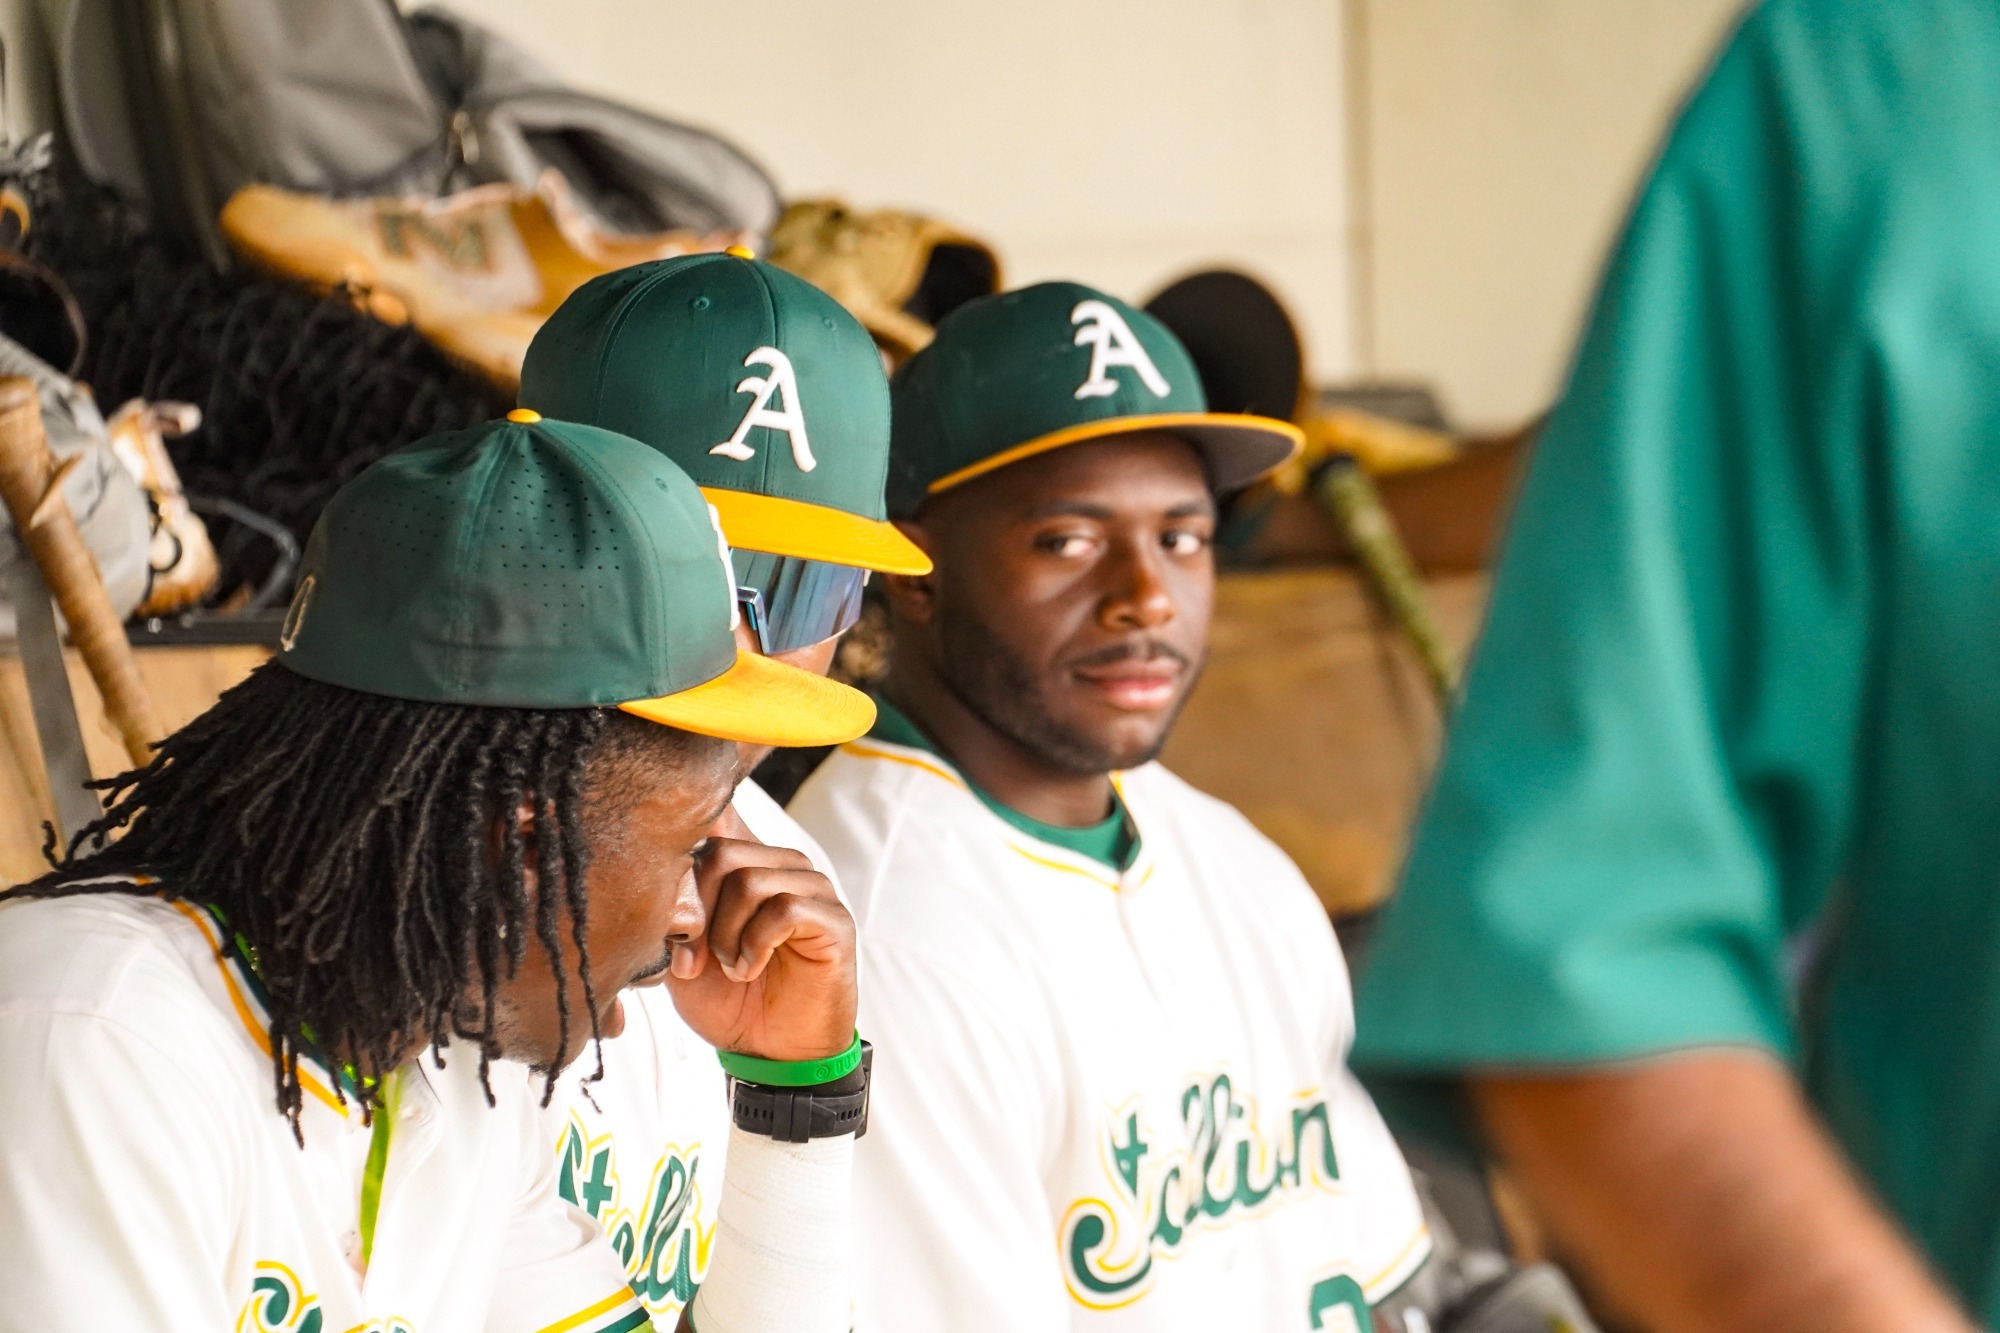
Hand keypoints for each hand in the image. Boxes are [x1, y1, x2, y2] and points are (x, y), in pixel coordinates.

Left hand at [663, 809, 856, 1062]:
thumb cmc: (728, 998)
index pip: (716, 816)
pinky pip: (786, 909)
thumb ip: (671, 909)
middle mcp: (781, 865)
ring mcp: (812, 888)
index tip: (668, 905)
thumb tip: (659, 869)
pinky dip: (756, 945)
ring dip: (725, 934)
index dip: (683, 846)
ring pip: (750, 881)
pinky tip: (750, 968)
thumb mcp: (681, 951)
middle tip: (693, 958)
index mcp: (746, 863)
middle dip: (696, 911)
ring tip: (730, 966)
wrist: (770, 1052)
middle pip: (721, 852)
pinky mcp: (834, 919)